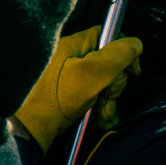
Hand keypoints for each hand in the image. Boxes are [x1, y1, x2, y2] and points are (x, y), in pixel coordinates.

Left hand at [14, 27, 143, 152]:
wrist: (29, 128)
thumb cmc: (56, 98)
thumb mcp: (91, 74)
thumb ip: (116, 57)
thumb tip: (136, 43)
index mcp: (73, 44)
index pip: (108, 36)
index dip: (124, 52)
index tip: (133, 71)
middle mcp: (71, 56)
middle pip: (109, 63)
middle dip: (113, 86)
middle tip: (105, 98)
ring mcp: (70, 75)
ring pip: (103, 83)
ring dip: (108, 101)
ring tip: (101, 114)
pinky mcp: (70, 93)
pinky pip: (94, 96)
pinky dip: (100, 108)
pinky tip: (99, 119)